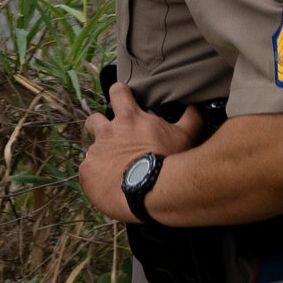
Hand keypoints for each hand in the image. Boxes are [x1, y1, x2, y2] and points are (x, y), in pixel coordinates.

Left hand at [79, 84, 203, 223]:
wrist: (150, 191)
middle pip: (93, 119)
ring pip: (90, 150)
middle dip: (99, 127)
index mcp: (129, 118)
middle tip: (111, 141)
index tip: (122, 101)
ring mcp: (95, 152)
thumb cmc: (168, 161)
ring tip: (111, 171)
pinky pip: (86, 173)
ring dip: (99, 157)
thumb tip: (197, 106)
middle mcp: (108, 132)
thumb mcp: (185, 136)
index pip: (117, 91)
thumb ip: (190, 118)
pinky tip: (107, 187)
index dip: (119, 95)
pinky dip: (95, 179)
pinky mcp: (86, 173)